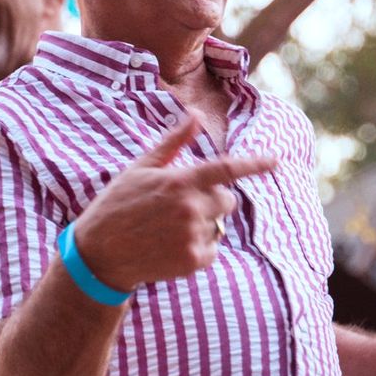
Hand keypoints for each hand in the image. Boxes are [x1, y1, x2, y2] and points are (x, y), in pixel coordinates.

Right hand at [74, 114, 275, 292]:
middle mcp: (191, 208)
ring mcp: (193, 236)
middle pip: (228, 200)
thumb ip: (173, 142)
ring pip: (220, 225)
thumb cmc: (118, 204)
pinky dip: (201, 247)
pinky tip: (173, 245)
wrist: (100, 253)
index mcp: (180, 181)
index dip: (255, 164)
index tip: (275, 160)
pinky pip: (213, 249)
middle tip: (184, 205)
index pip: (228, 169)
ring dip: (205, 224)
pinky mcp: (193, 261)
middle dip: (215, 199)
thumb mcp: (141, 168)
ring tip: (171, 228)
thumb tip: (196, 115)